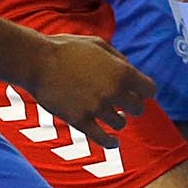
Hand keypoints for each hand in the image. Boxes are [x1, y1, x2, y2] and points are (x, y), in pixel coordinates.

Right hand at [24, 34, 153, 148]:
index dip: (144, 91)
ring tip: (114, 117)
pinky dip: (111, 143)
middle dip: (133, 106)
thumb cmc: (67, 49)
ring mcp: (96, 108)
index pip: (149, 89)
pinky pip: (103, 139)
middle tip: (125, 106)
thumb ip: (118, 58)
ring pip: (120, 123)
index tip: (138, 92)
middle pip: (138, 108)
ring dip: (119, 120)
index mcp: (121, 71)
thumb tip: (131, 71)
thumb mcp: (98, 44)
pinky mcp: (80, 121)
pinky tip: (113, 142)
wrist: (37, 61)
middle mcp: (113, 91)